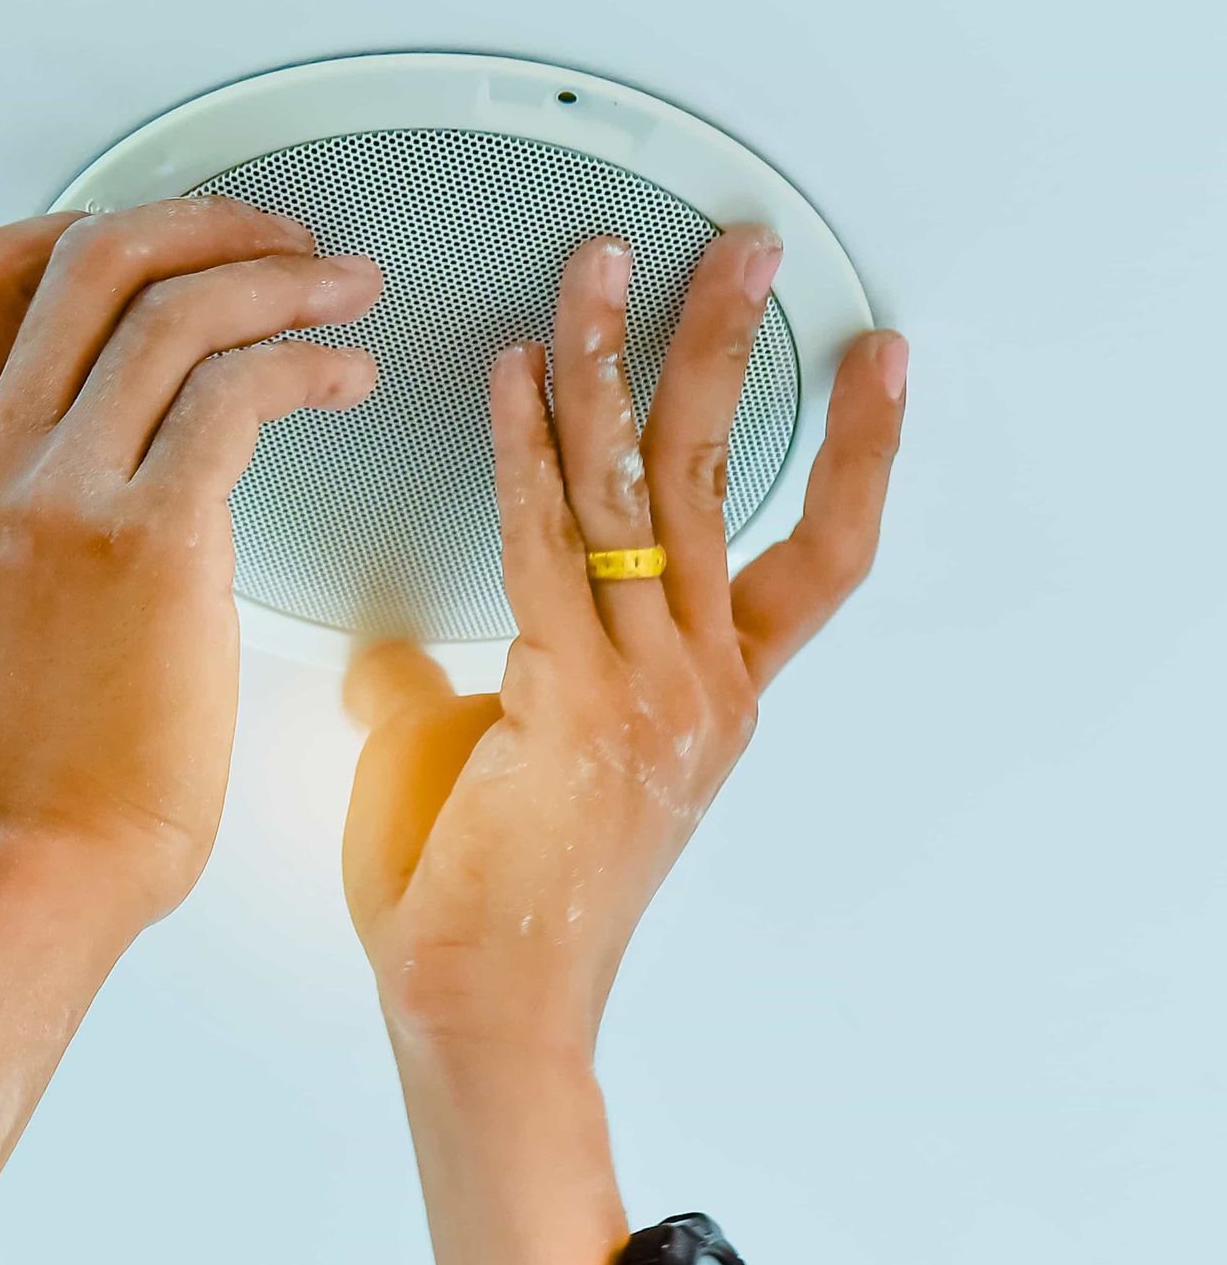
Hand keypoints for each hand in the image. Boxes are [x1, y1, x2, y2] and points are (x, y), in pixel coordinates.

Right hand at [0, 195, 382, 922]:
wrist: (23, 873)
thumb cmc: (18, 772)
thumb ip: (11, 516)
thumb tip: (81, 466)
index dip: (83, 226)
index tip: (167, 241)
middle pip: (89, 258)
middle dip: (204, 222)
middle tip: (285, 236)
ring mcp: (58, 495)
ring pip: (172, 310)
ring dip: (279, 278)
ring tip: (346, 290)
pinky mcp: (146, 540)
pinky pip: (237, 394)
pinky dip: (307, 362)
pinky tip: (349, 379)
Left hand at [342, 223, 905, 1264]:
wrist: (481, 1013)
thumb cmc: (484, 903)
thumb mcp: (494, 770)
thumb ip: (457, 691)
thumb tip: (394, 654)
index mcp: (711, 696)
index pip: (817, 550)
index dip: (853, 447)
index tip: (869, 356)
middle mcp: (703, 683)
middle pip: (729, 482)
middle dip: (729, 352)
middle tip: (738, 251)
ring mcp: (649, 690)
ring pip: (642, 491)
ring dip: (620, 365)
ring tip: (608, 269)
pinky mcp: (570, 699)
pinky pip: (545, 543)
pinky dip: (525, 448)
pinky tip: (512, 373)